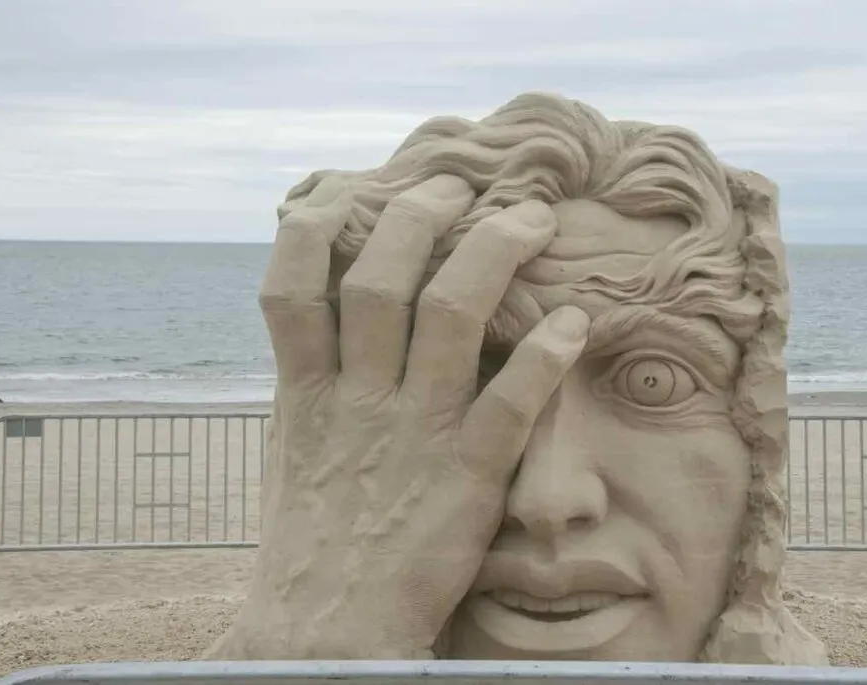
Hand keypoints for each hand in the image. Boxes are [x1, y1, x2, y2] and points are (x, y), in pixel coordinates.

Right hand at [206, 175, 589, 659]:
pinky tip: (575, 324)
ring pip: (450, 314)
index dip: (314, 227)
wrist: (323, 636)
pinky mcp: (464, 478)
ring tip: (529, 220)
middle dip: (421, 216)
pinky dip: (544, 356)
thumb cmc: (312, 543)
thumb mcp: (297, 451)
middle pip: (382, 277)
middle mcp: (357, 399)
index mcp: (307, 393)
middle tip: (458, 185)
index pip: (291, 285)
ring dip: (493, 254)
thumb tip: (331, 329)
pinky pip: (510, 403)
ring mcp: (412, 434)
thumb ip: (315, 384)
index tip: (349, 191)